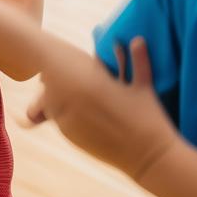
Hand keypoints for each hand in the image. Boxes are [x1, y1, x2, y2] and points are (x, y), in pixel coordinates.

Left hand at [28, 37, 179, 182]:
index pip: (58, 64)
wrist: (148, 157)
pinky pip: (55, 119)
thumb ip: (139, 59)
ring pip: (48, 101)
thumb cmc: (148, 117)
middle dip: (55, 77)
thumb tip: (137, 39)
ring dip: (55, 95)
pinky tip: (79, 111)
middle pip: (47, 82)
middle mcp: (73, 100)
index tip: (67, 60)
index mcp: (89, 82)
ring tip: (74, 95)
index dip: (60, 62)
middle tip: (66, 76)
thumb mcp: (144, 84)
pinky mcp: (71, 138)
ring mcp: (69, 121)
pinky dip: (60, 112)